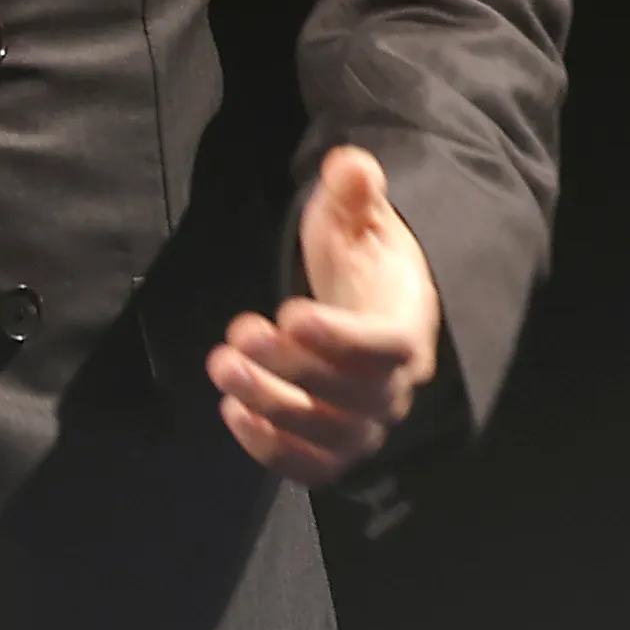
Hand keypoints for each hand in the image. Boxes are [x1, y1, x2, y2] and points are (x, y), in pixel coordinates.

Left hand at [206, 145, 441, 484]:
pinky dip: (273, 451)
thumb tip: (349, 163)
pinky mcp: (337, 447)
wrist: (372, 308)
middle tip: (235, 333)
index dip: (341, 338)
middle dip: (288, 367)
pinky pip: (313, 467)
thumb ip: (355, 192)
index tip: (289, 312)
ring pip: (328, 434)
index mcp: (409, 327)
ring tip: (221, 367)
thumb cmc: (363, 260)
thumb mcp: (358, 217)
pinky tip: (231, 414)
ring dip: (270, 407)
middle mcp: (396, 388)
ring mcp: (367, 424)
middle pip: (351, 394)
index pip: (387, 347)